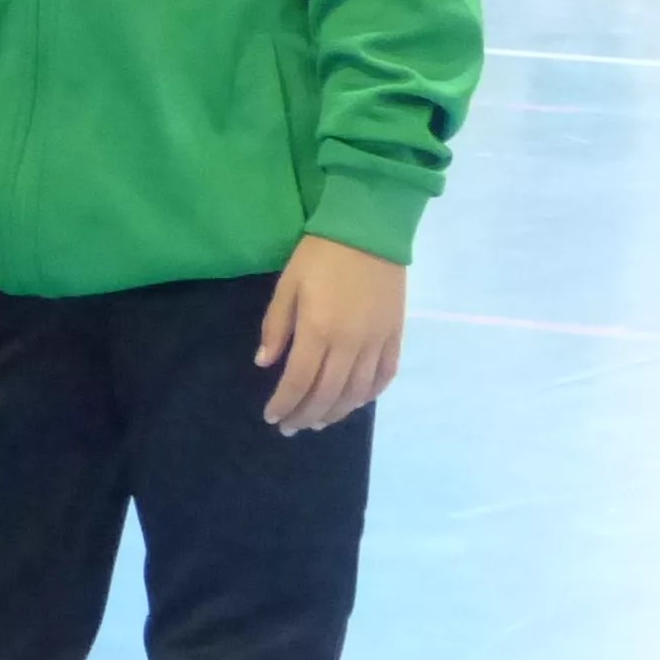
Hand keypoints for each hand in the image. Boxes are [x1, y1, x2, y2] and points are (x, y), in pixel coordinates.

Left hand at [256, 234, 403, 432]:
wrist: (369, 231)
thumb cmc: (319, 255)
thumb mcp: (287, 286)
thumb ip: (276, 328)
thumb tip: (264, 364)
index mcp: (318, 331)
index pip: (299, 381)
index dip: (284, 404)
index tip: (272, 417)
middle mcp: (349, 345)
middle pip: (327, 394)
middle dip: (306, 415)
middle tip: (291, 427)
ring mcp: (376, 343)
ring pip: (356, 392)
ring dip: (336, 413)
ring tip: (318, 422)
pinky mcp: (395, 337)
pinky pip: (384, 376)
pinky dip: (368, 396)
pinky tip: (354, 403)